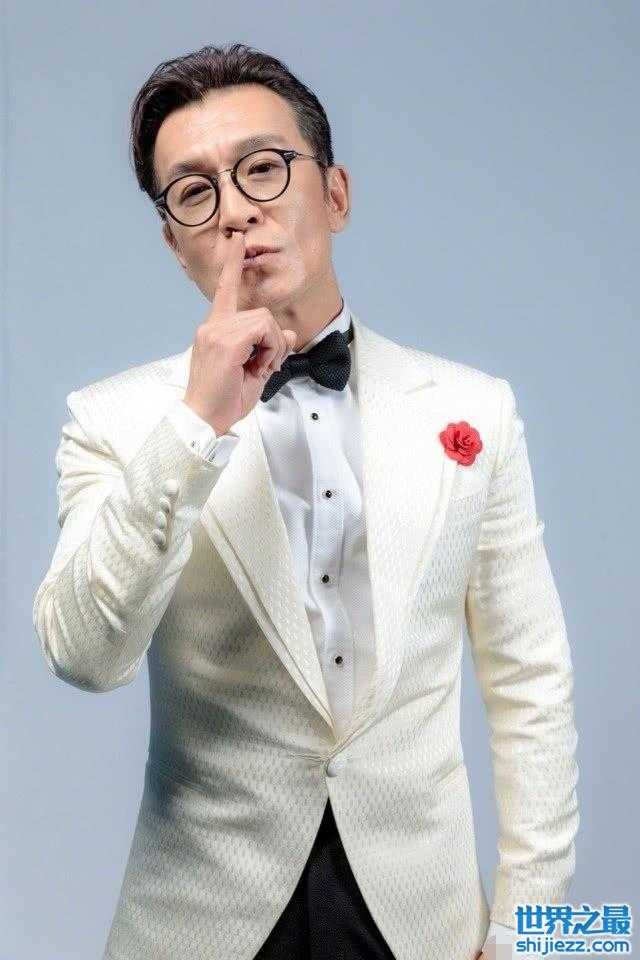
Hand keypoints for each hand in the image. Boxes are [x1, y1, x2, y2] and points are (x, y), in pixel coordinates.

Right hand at [183, 231, 297, 434]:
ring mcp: (216, 332)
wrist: (203, 420)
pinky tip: (257, 367)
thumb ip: (270, 350)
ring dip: (272, 347)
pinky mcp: (224, 341)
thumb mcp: (254, 373)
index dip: (233, 265)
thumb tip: (289, 333)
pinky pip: (263, 330)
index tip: (238, 242)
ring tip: (259, 369)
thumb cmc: (223, 401)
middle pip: (261, 314)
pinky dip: (270, 350)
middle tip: (266, 366)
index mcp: (214, 330)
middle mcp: (212, 326)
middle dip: (274, 341)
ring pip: (265, 321)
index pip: (225, 291)